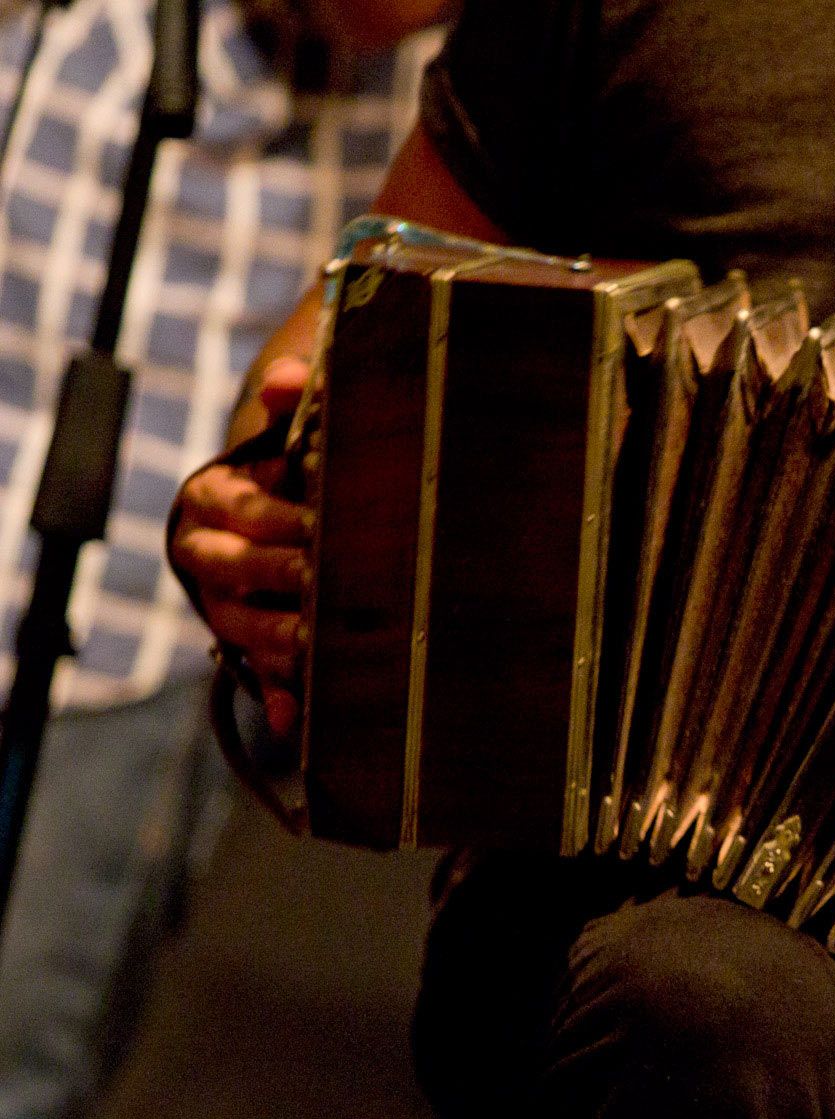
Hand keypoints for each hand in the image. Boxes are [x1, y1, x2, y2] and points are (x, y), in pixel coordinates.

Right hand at [169, 358, 312, 733]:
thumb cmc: (299, 465)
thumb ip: (295, 400)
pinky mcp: (250, 644)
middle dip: (281, 573)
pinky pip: (257, 674)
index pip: (235, 506)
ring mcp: (223, 604)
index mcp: (210, 499)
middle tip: (327, 579)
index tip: (320, 519)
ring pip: (239, 625)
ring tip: (318, 641)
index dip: (274, 513)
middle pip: (234, 567)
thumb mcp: (295, 430)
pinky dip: (278, 696)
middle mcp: (205, 553)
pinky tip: (296, 718)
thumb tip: (288, 381)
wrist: (289, 507)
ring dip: (278, 636)